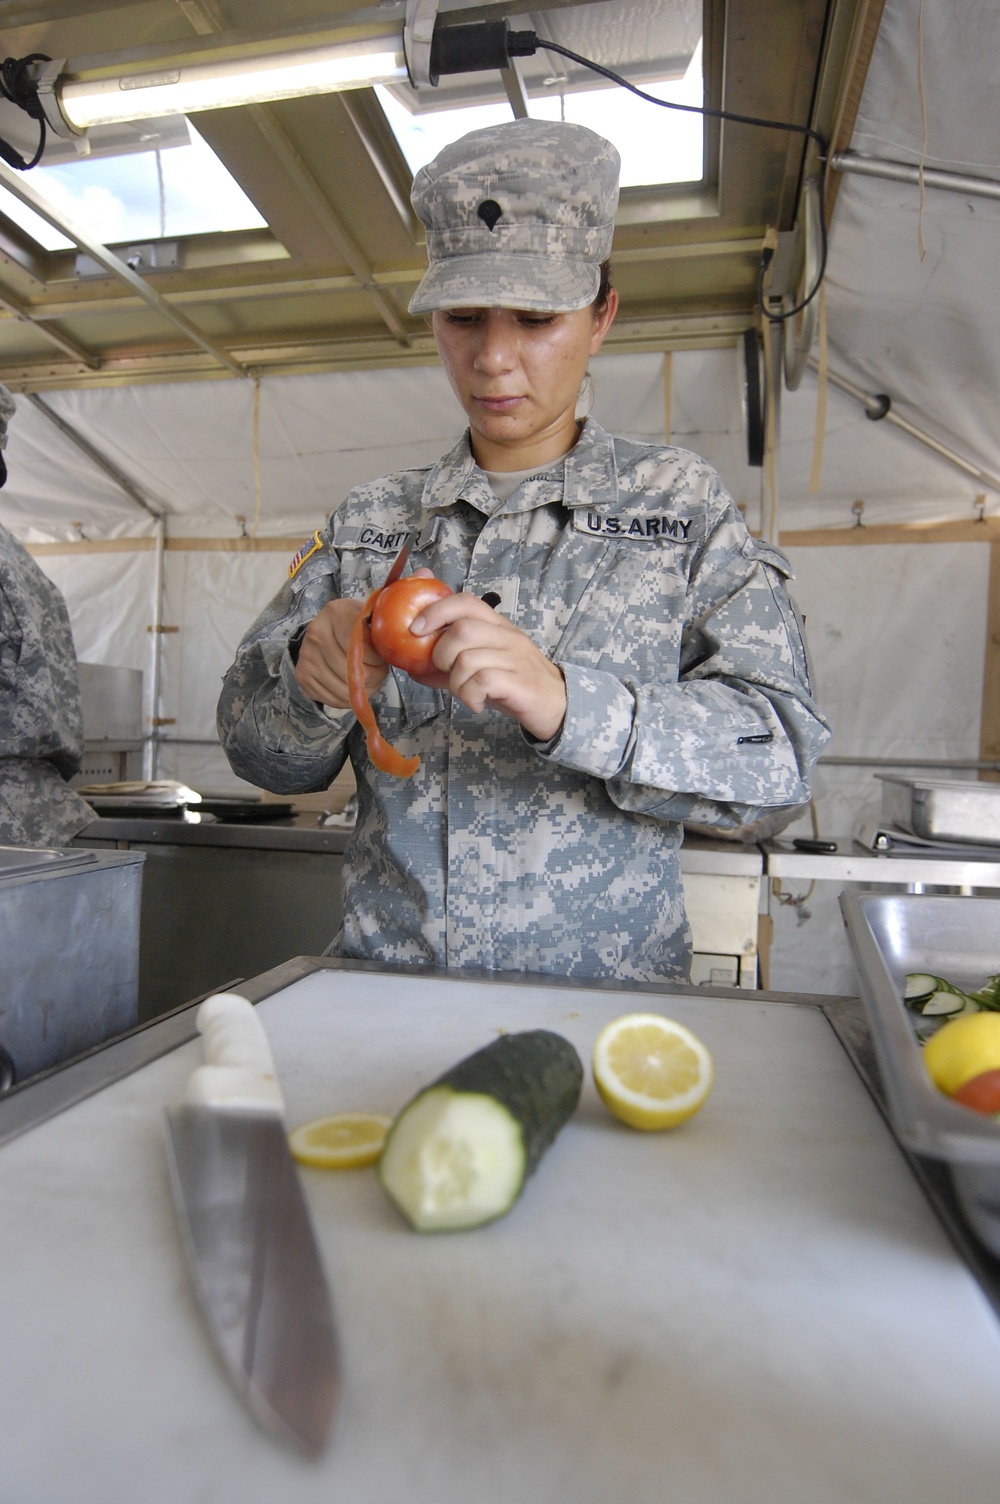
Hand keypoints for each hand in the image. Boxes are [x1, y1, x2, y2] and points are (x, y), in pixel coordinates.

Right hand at [293, 598, 387, 708]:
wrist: (328, 627)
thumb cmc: (356, 624)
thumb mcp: (370, 618)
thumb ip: (381, 629)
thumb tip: (394, 650)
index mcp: (335, 613)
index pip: (361, 647)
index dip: (377, 659)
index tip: (383, 658)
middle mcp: (315, 633)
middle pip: (352, 672)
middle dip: (374, 678)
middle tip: (380, 673)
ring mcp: (306, 656)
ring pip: (343, 690)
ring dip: (362, 692)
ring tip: (369, 681)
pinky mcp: (302, 676)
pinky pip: (332, 700)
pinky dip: (348, 700)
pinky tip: (354, 688)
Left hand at [410, 592, 566, 741]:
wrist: (557, 704)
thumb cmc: (514, 682)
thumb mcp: (483, 663)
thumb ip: (450, 658)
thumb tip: (410, 661)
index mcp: (498, 625)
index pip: (465, 601)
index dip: (435, 610)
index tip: (416, 629)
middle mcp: (507, 636)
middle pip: (461, 630)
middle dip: (442, 654)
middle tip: (447, 671)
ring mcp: (515, 658)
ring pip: (467, 659)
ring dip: (455, 682)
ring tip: (465, 692)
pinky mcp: (519, 683)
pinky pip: (481, 683)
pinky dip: (469, 696)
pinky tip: (476, 703)